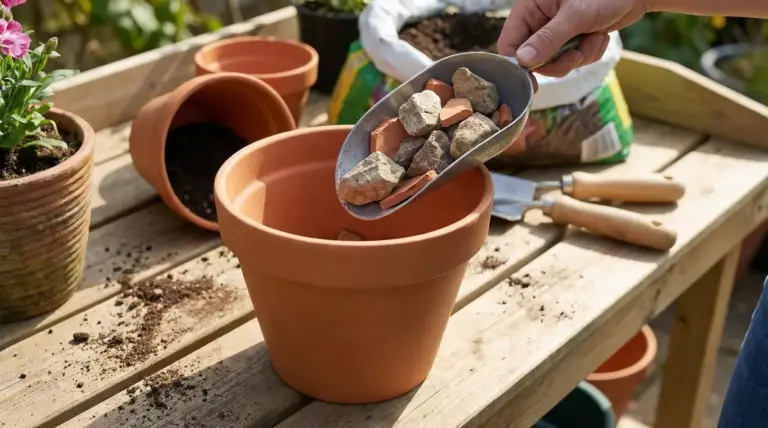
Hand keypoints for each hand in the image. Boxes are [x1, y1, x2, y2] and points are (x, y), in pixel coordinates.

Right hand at [497, 0, 648, 80]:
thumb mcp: (575, 16)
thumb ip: (548, 39)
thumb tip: (523, 61)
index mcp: (530, 8)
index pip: (509, 43)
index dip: (519, 63)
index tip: (532, 80)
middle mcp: (539, 20)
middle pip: (533, 58)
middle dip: (558, 61)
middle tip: (576, 54)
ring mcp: (556, 31)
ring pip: (555, 62)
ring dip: (578, 56)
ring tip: (593, 37)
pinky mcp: (572, 39)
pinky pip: (572, 59)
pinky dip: (588, 52)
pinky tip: (598, 35)